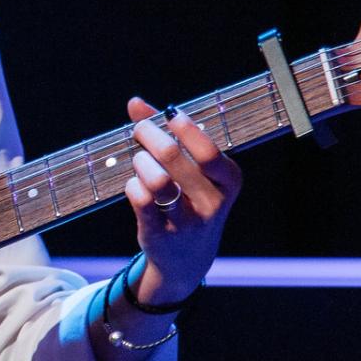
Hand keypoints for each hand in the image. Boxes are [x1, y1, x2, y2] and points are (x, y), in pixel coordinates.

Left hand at [123, 96, 240, 303]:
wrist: (187, 257)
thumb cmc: (189, 198)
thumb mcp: (192, 168)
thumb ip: (166, 132)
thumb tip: (134, 103)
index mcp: (228, 180)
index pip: (207, 149)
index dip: (184, 127)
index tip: (169, 114)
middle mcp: (212, 202)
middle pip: (172, 156)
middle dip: (150, 135)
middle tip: (141, 129)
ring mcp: (187, 221)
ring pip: (155, 179)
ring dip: (141, 162)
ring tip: (141, 161)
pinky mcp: (160, 233)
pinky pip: (139, 198)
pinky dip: (132, 185)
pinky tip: (136, 185)